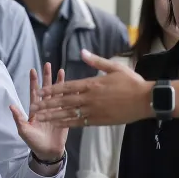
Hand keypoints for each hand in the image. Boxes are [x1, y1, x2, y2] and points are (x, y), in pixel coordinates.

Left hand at [10, 63, 68, 163]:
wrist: (48, 152)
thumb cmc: (34, 142)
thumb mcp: (24, 130)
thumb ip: (19, 118)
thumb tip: (11, 105)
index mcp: (35, 110)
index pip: (34, 93)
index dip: (34, 82)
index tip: (32, 70)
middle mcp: (45, 108)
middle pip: (46, 89)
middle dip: (46, 77)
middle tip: (47, 64)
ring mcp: (56, 110)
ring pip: (57, 93)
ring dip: (59, 82)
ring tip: (61, 70)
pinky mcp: (65, 115)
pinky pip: (68, 102)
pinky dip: (70, 93)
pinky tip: (73, 85)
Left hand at [31, 51, 151, 126]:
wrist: (146, 100)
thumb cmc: (132, 82)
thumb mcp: (114, 67)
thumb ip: (96, 61)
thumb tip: (82, 52)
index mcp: (92, 84)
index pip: (66, 87)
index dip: (51, 90)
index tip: (39, 92)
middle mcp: (90, 98)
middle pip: (63, 102)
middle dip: (46, 104)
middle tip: (33, 106)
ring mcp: (93, 111)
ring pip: (68, 114)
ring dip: (52, 116)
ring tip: (39, 118)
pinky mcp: (99, 121)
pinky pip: (78, 123)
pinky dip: (66, 124)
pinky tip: (56, 125)